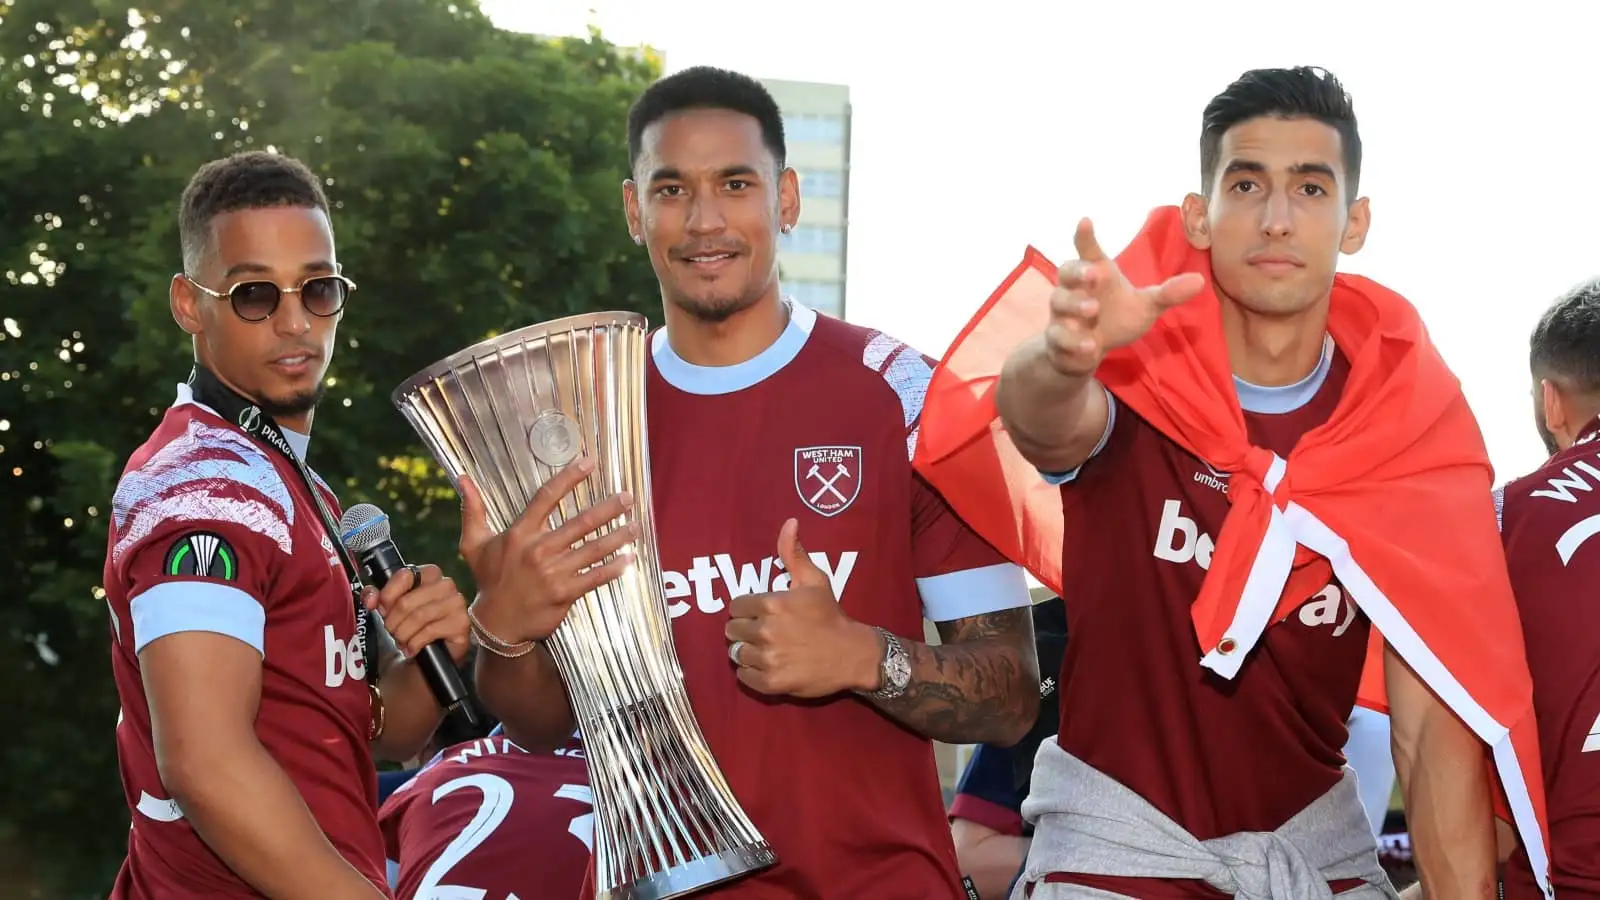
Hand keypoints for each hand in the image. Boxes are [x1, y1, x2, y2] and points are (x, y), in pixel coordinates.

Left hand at [363, 564, 469, 663]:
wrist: (431, 653)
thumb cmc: (412, 625)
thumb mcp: (391, 608)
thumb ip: (376, 596)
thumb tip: (370, 599)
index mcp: (429, 574)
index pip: (404, 575)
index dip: (387, 596)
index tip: (382, 610)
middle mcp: (446, 584)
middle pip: (407, 602)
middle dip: (393, 622)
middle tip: (392, 631)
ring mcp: (456, 603)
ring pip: (418, 617)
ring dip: (403, 634)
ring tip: (402, 641)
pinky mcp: (461, 623)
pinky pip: (429, 631)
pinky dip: (415, 643)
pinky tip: (412, 649)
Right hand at [457, 458, 638, 644]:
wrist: (497, 624)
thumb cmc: (489, 579)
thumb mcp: (473, 544)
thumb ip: (473, 510)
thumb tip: (462, 478)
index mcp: (520, 533)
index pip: (546, 497)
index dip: (569, 478)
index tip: (589, 463)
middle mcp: (538, 550)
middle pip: (580, 522)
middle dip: (607, 508)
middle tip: (627, 497)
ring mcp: (553, 572)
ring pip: (592, 549)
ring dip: (617, 536)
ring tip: (636, 525)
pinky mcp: (565, 593)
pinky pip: (594, 577)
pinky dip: (614, 568)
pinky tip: (629, 558)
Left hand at [724, 518, 881, 697]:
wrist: (852, 654)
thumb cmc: (831, 615)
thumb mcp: (815, 580)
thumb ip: (794, 553)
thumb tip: (789, 522)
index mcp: (772, 604)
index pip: (735, 606)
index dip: (746, 609)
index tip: (759, 614)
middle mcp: (766, 631)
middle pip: (732, 630)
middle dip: (744, 629)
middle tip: (762, 632)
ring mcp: (768, 658)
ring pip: (736, 653)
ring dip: (747, 651)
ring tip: (764, 649)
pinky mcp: (771, 682)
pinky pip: (744, 677)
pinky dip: (751, 673)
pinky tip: (766, 665)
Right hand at [1044, 218, 1204, 376]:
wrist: (1085, 352)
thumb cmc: (1114, 318)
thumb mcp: (1145, 306)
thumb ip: (1167, 294)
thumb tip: (1200, 280)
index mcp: (1096, 274)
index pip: (1088, 250)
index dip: (1085, 236)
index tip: (1086, 220)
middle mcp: (1074, 289)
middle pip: (1066, 271)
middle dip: (1078, 271)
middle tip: (1095, 273)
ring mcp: (1063, 314)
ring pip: (1059, 303)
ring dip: (1075, 305)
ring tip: (1092, 309)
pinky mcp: (1058, 339)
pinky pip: (1059, 337)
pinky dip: (1073, 341)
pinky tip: (1090, 345)